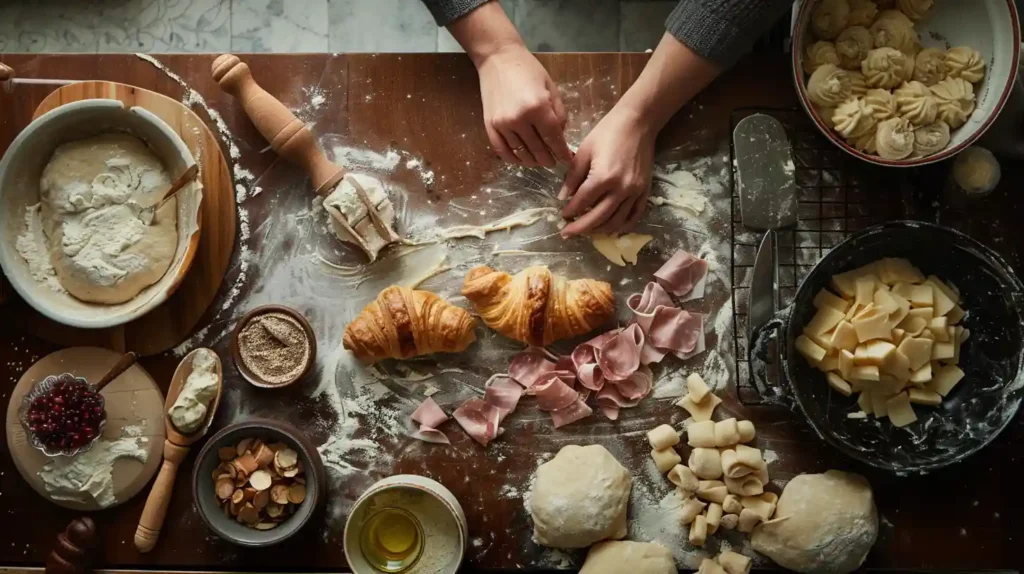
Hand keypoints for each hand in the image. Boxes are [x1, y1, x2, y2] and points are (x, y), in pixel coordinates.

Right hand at [476, 45, 572, 166]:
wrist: (498, 59)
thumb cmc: (528, 70)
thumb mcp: (551, 88)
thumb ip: (558, 114)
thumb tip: (560, 137)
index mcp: (538, 107)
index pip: (553, 138)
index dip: (562, 152)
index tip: (567, 159)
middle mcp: (519, 119)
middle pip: (538, 149)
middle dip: (549, 159)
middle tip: (554, 162)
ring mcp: (502, 124)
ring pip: (521, 154)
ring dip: (533, 161)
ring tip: (540, 161)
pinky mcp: (490, 126)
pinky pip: (502, 151)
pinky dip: (513, 159)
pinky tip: (521, 160)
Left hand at [559, 105, 655, 236]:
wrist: (638, 123)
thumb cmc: (607, 133)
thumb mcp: (584, 152)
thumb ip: (572, 177)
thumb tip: (562, 198)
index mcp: (603, 177)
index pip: (582, 203)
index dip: (569, 212)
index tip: (562, 216)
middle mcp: (620, 189)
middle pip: (597, 218)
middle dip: (580, 228)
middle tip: (567, 233)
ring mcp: (635, 192)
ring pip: (616, 222)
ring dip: (599, 230)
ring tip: (586, 231)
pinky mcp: (645, 191)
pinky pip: (634, 216)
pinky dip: (622, 226)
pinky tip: (610, 228)